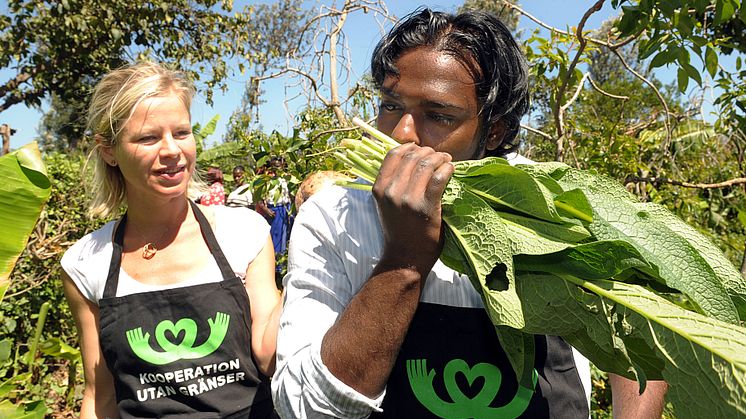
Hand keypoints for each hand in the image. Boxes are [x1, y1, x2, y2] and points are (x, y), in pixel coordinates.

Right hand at [372, 142, 453, 276]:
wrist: (406, 258)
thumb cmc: (398, 231)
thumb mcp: (385, 205)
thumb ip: (391, 183)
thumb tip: (408, 159)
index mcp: (379, 188)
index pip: (393, 154)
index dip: (409, 147)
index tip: (420, 149)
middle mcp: (391, 192)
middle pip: (412, 157)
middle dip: (428, 152)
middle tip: (438, 156)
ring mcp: (408, 200)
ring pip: (427, 164)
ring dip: (440, 158)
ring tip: (446, 161)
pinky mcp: (426, 207)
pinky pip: (439, 178)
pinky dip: (447, 169)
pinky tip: (451, 169)